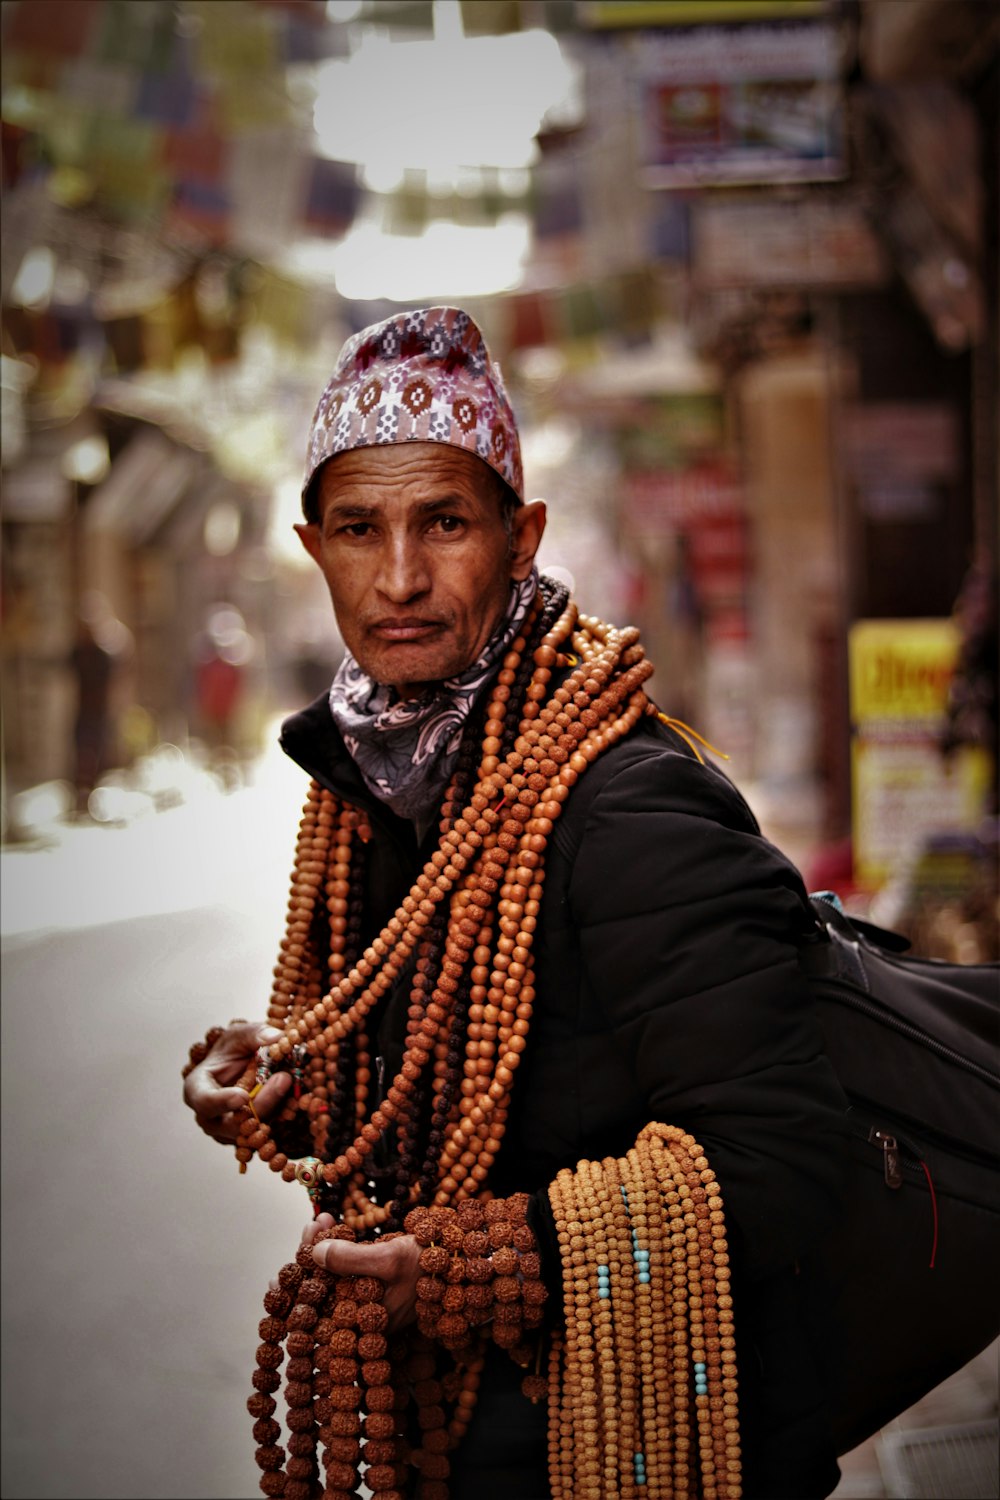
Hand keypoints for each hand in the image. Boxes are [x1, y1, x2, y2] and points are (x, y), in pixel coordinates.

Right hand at [182, 1021, 291, 1143]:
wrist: (242, 1067)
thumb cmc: (233, 1050)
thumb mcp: (240, 1035)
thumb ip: (255, 1034)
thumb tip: (276, 1037)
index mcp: (198, 1090)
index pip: (204, 1102)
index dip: (222, 1102)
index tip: (243, 1095)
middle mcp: (211, 1117)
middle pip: (233, 1123)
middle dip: (262, 1103)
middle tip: (284, 1078)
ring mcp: (230, 1131)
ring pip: (254, 1130)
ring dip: (277, 1108)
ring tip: (291, 1081)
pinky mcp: (251, 1136)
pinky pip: (268, 1133)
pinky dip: (283, 1115)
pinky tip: (295, 1097)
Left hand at [306, 1213, 419, 1331]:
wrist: (463, 1262)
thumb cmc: (429, 1265)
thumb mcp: (389, 1259)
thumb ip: (350, 1259)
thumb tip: (315, 1253)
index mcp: (364, 1320)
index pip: (321, 1300)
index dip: (303, 1273)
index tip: (302, 1243)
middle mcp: (364, 1316)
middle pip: (325, 1286)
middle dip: (313, 1254)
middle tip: (313, 1225)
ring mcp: (370, 1301)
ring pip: (335, 1276)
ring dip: (326, 1247)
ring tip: (322, 1221)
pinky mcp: (377, 1287)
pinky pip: (349, 1269)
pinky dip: (340, 1249)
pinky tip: (335, 1229)